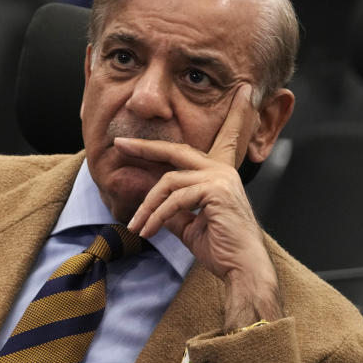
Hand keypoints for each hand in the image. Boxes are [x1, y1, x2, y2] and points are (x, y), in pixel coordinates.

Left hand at [117, 84, 282, 330]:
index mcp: (219, 173)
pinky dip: (157, 216)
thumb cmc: (220, 248)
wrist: (241, 269)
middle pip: (175, 150)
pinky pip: (174, 199)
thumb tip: (151, 203)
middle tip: (119, 144)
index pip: (219, 139)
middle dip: (145, 147)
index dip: (230, 116)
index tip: (242, 92)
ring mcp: (220, 178)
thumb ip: (173, 207)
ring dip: (147, 206)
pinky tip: (148, 231)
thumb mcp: (189, 223)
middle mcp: (222, 170)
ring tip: (137, 226)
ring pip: (168, 182)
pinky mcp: (216, 191)